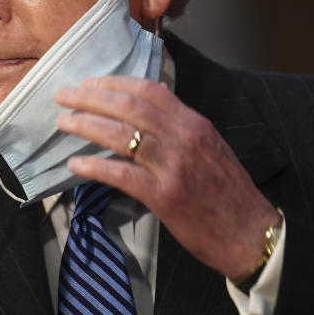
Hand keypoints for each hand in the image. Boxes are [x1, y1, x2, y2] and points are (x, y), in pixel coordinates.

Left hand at [56, 75, 279, 280]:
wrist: (250, 232)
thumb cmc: (227, 191)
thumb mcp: (210, 145)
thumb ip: (180, 123)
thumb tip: (152, 96)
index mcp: (193, 123)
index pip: (148, 90)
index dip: (114, 83)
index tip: (89, 83)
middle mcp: (183, 138)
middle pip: (128, 107)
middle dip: (90, 98)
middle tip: (63, 96)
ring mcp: (174, 166)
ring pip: (121, 135)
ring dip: (86, 125)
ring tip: (63, 123)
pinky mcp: (165, 196)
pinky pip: (123, 175)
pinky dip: (95, 167)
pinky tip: (75, 164)